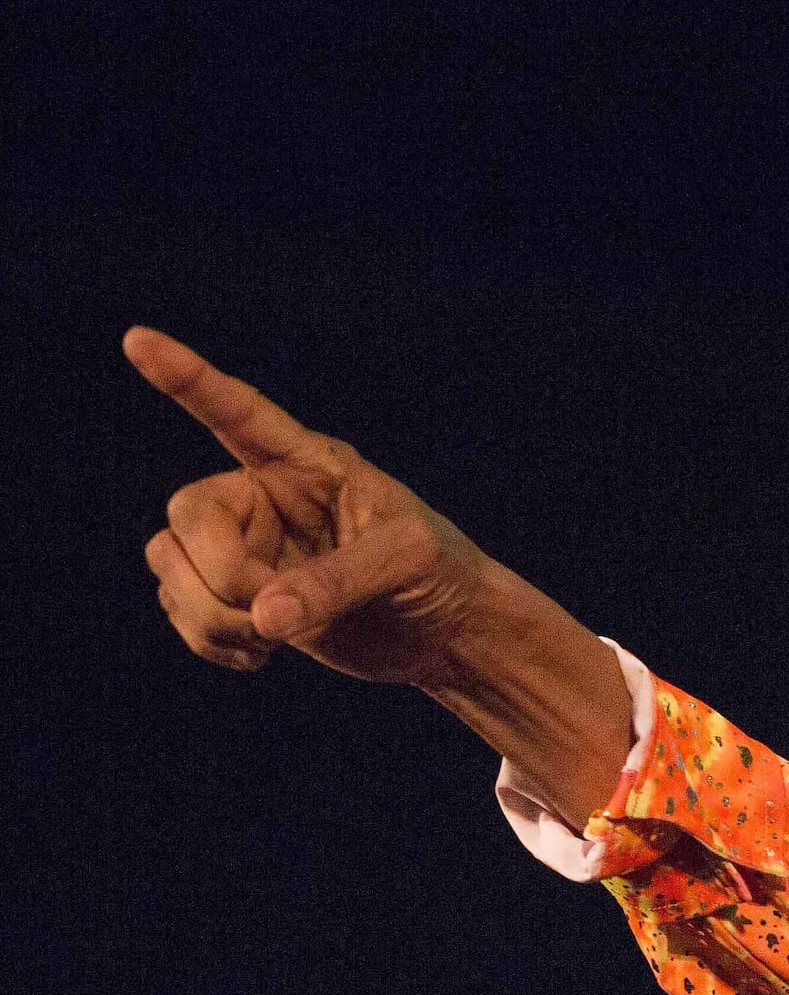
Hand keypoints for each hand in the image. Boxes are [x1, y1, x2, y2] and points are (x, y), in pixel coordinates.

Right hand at [133, 327, 488, 686]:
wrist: (444, 634)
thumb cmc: (441, 574)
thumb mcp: (405, 562)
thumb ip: (337, 583)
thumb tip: (263, 615)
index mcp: (308, 463)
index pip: (238, 412)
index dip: (187, 378)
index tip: (138, 339)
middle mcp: (264, 496)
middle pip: (185, 514)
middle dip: (219, 573)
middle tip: (274, 614)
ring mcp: (245, 547)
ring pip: (169, 564)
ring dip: (210, 615)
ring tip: (273, 640)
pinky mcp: (237, 597)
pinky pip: (180, 610)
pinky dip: (210, 641)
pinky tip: (262, 655)